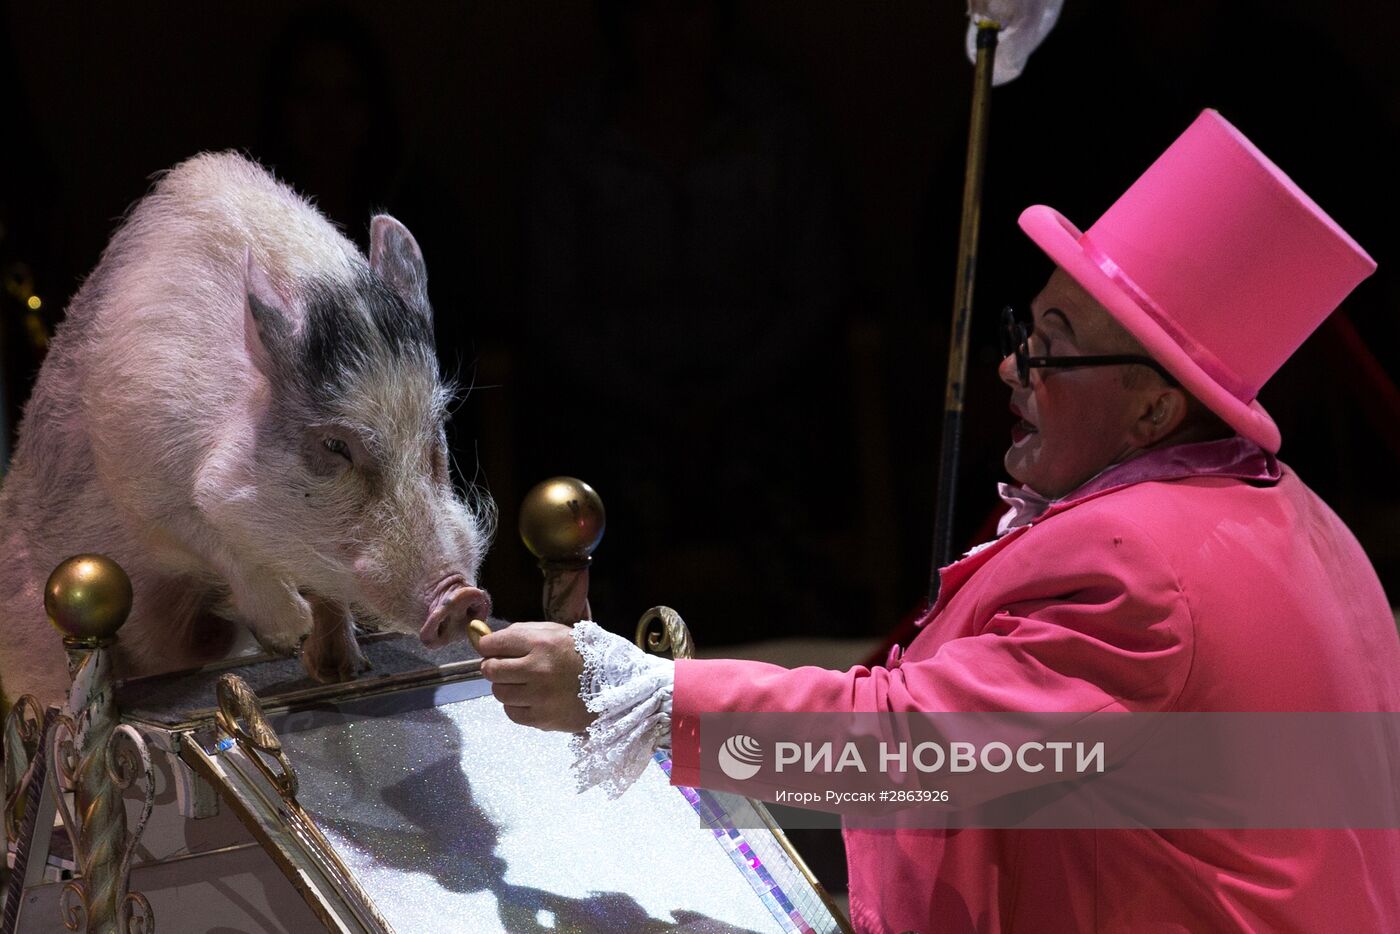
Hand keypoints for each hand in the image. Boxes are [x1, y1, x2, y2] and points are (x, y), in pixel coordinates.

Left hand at [478, 622, 594, 731]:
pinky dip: (517, 705)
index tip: (493, 648)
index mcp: (541, 642)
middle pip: (491, 670)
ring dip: (506, 687)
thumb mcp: (555, 631)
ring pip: (499, 693)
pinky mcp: (542, 719)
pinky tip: (532, 698)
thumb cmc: (580, 654)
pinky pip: (512, 712)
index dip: (488, 646)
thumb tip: (482, 638)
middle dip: (494, 667)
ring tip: (523, 683)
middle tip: (507, 667)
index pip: (493, 644)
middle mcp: (538, 669)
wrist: (612, 684)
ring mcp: (540, 697)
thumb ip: (519, 632)